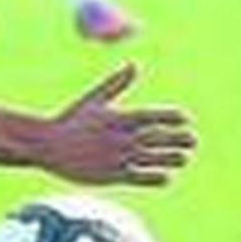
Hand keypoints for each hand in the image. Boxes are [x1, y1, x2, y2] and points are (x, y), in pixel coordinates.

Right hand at [44, 64, 194, 185]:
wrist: (47, 146)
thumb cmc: (72, 121)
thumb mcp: (94, 99)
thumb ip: (116, 84)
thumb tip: (134, 64)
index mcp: (119, 117)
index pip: (153, 115)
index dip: (172, 117)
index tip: (186, 119)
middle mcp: (121, 137)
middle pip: (158, 137)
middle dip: (178, 138)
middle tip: (193, 140)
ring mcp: (117, 156)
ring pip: (153, 158)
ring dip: (172, 158)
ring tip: (184, 158)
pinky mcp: (111, 175)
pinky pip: (140, 177)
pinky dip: (156, 177)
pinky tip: (167, 177)